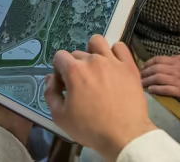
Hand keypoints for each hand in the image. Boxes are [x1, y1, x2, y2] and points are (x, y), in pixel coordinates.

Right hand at [45, 35, 156, 161]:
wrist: (124, 136)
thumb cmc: (90, 128)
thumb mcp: (60, 116)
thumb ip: (50, 93)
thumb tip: (50, 78)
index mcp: (74, 70)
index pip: (59, 56)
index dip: (59, 70)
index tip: (65, 85)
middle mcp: (92, 60)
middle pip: (77, 53)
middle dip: (75, 67)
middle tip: (81, 85)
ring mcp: (112, 61)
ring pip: (97, 42)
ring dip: (92, 52)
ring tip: (96, 68)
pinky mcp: (129, 66)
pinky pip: (120, 47)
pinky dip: (114, 52)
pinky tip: (113, 65)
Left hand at [141, 55, 179, 108]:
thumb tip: (172, 58)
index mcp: (179, 61)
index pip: (159, 59)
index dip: (149, 62)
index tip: (143, 66)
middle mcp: (176, 69)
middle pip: (156, 68)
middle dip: (145, 72)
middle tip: (138, 76)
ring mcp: (178, 80)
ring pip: (158, 78)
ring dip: (147, 80)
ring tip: (141, 84)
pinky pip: (166, 89)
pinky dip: (157, 89)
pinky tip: (151, 90)